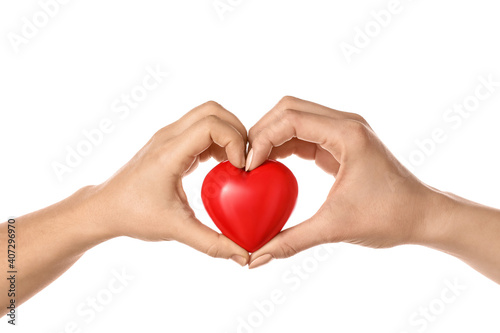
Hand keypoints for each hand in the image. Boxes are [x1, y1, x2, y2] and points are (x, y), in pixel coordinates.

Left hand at [89, 101, 249, 265]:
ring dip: (228, 133)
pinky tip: (221, 164)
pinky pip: (200, 128)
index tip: (240, 167)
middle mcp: (168, 137)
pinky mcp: (170, 142)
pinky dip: (217, 139)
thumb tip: (243, 255)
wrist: (105, 208)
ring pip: (207, 114)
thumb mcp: (175, 230)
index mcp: (169, 153)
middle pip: (213, 110)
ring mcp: (167, 137)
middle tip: (244, 160)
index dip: (234, 140)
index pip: (211, 124)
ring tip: (235, 162)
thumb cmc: (133, 215)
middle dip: (237, 130)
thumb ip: (212, 243)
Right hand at [247, 96, 440, 267]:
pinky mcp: (340, 143)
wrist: (422, 216)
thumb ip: (292, 241)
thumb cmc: (390, 217)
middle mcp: (344, 124)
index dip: (262, 139)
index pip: (290, 119)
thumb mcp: (335, 228)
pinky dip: (283, 146)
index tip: (249, 167)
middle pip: (288, 109)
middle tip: (246, 161)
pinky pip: (303, 134)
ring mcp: (343, 131)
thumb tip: (256, 257)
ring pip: (294, 118)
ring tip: (254, 165)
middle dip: (261, 131)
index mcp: (347, 133)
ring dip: (271, 137)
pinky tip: (271, 166)